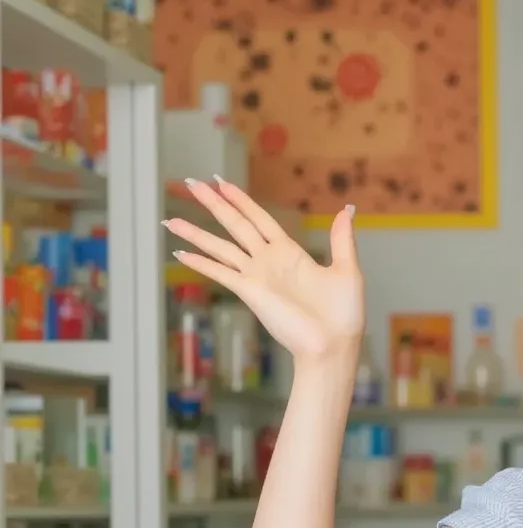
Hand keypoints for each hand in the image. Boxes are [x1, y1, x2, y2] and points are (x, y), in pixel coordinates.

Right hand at [165, 178, 364, 363]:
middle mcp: (269, 261)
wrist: (333, 345)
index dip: (241, 200)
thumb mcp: (347, 269)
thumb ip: (342, 239)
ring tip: (170, 221)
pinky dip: (201, 263)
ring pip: (220, 247)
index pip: (259, 218)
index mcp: (290, 252)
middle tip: (191, 183)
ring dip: (195, 233)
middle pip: (235, 224)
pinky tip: (180, 254)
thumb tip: (346, 209)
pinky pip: (221, 272)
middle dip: (213, 204)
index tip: (221, 183)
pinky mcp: (250, 292)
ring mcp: (257, 276)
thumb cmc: (343, 314)